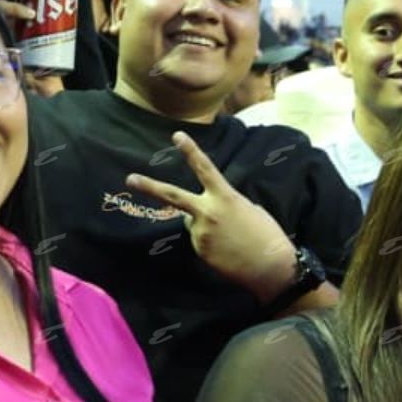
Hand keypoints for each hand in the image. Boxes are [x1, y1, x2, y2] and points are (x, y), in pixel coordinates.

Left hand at [126, 132, 296, 300]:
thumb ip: (226, 203)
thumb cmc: (267, 234)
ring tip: (230, 238)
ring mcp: (201, 233)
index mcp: (225, 197)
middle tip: (130, 179)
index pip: (205, 168)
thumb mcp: (249, 209)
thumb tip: (212, 209)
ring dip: (205, 226)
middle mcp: (208, 212)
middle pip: (173, 195)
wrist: (270, 266)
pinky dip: (210, 243)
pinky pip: (200, 240)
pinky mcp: (200, 250)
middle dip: (149, 186)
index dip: (191, 150)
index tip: (177, 135)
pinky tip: (227, 250)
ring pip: (192, 222)